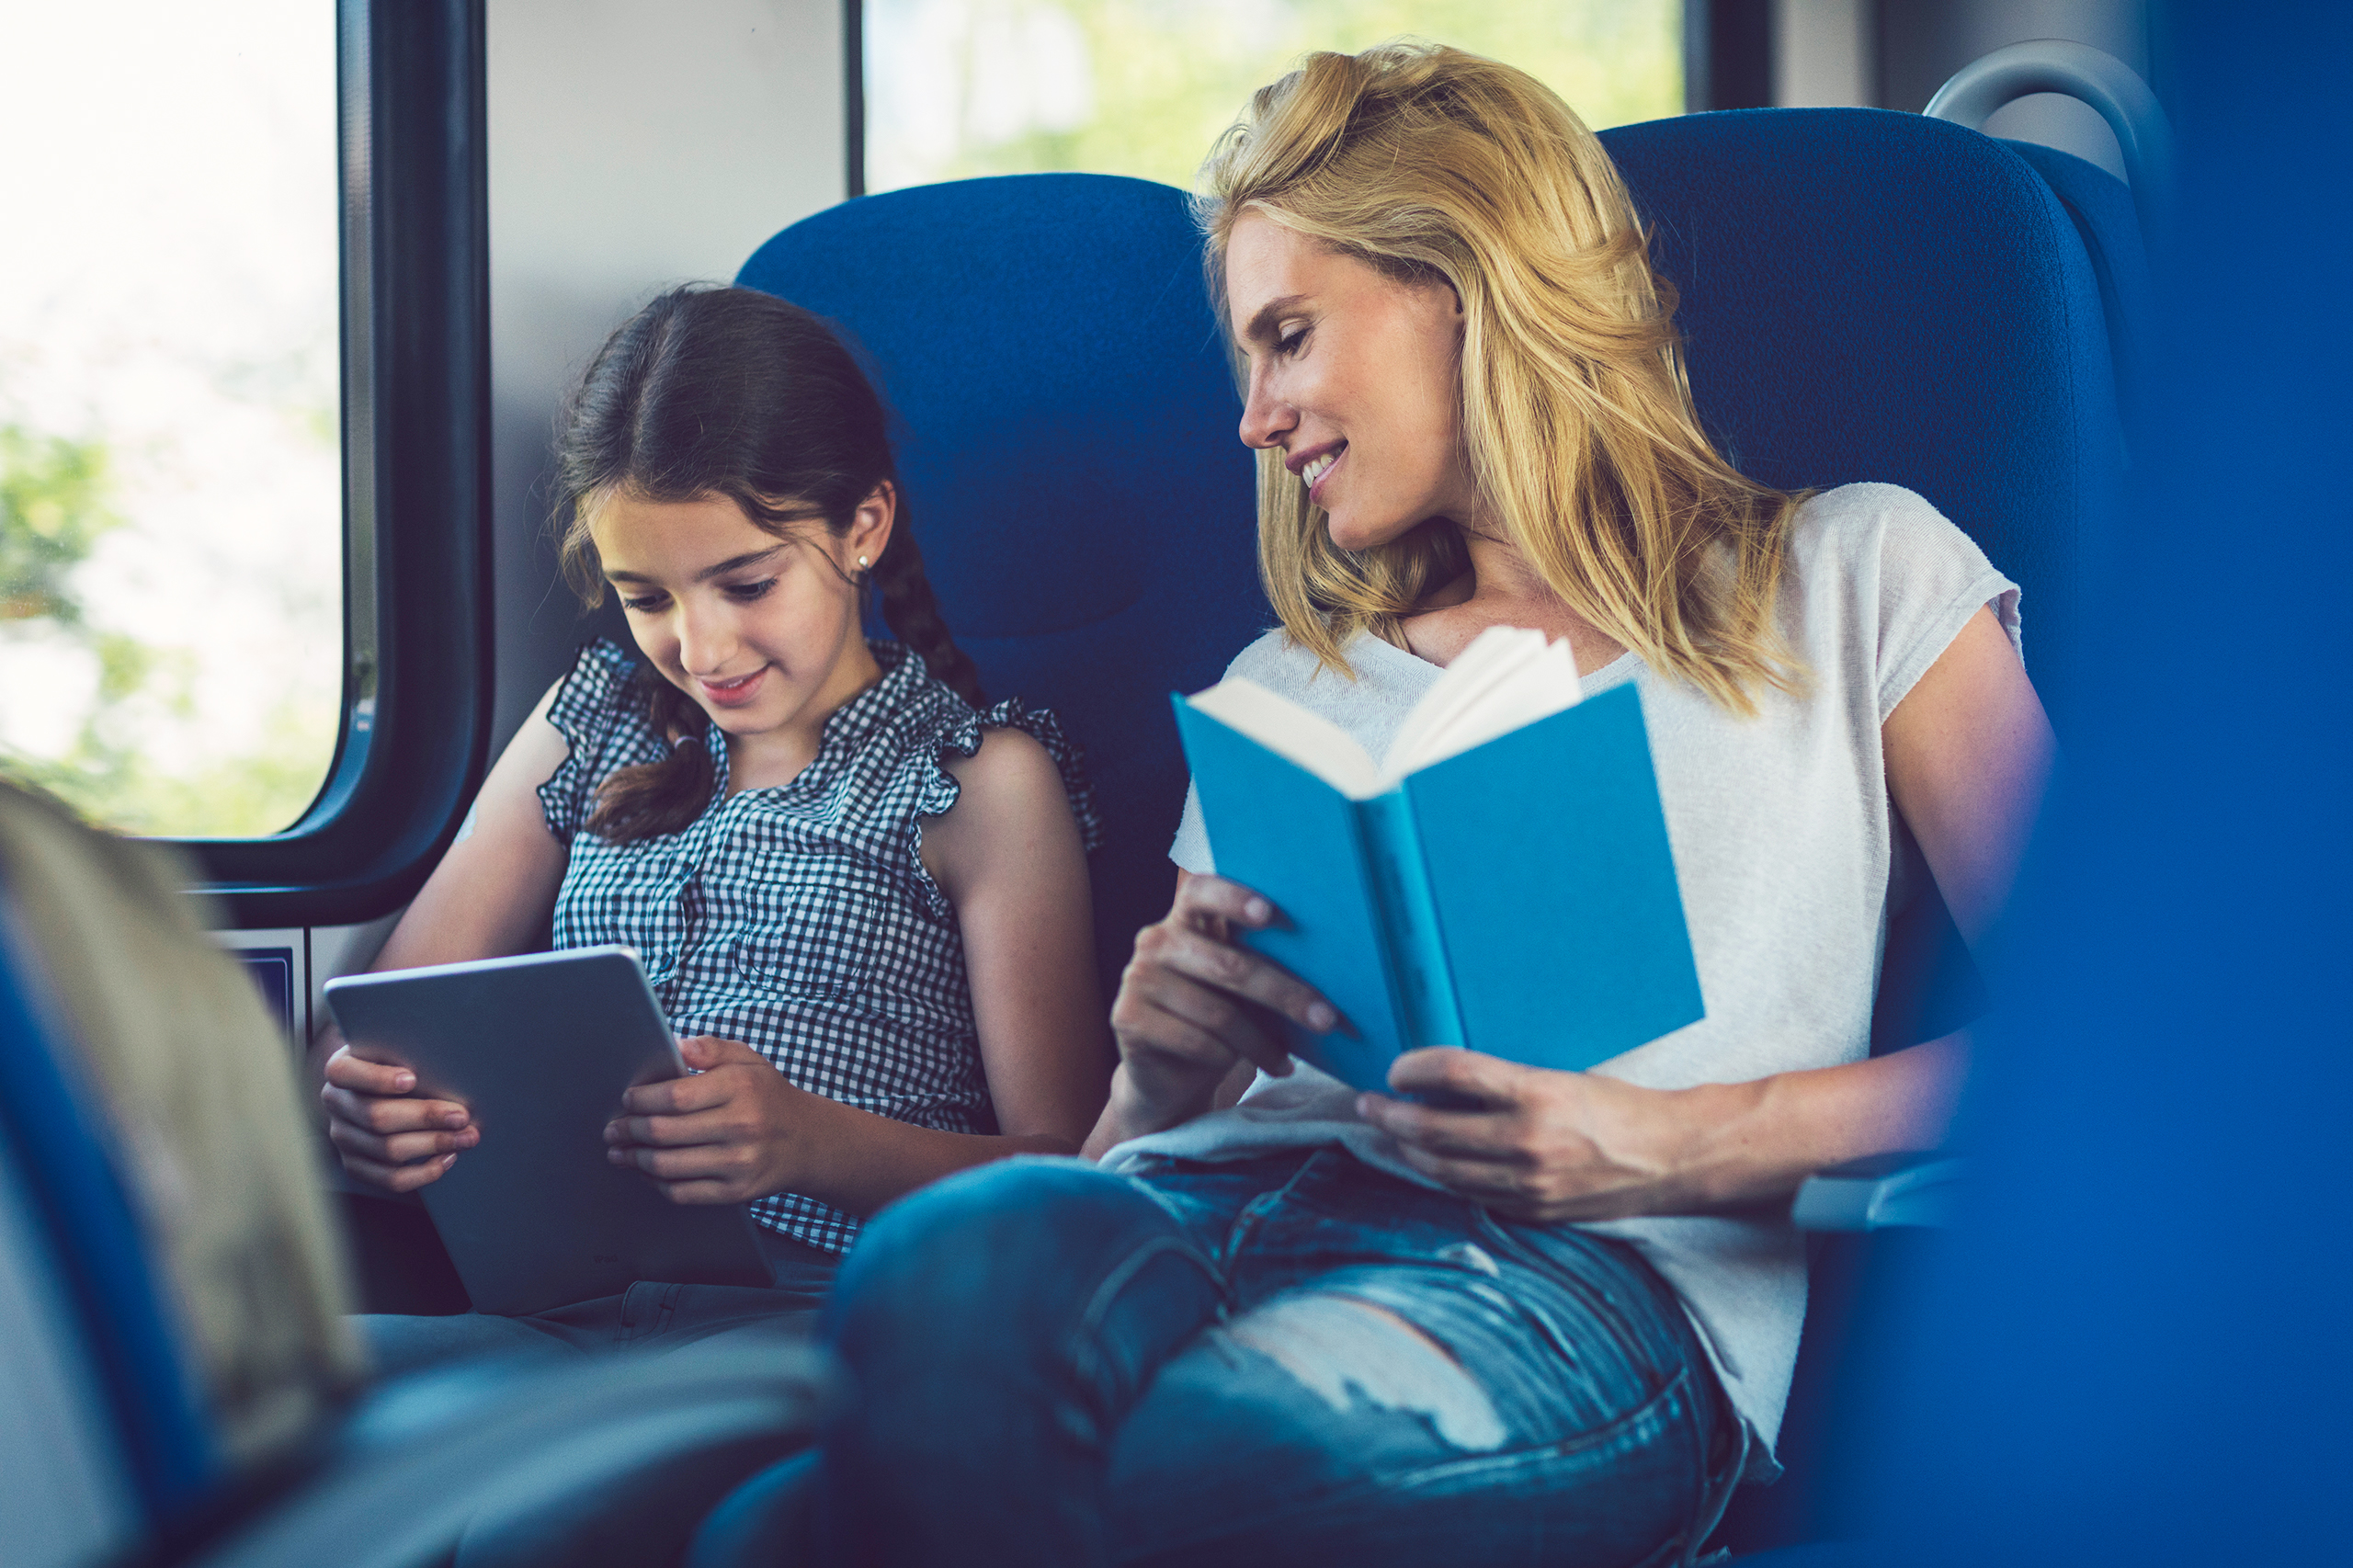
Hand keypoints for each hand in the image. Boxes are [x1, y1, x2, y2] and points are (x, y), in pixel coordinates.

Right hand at [320, 1046, 478, 1192]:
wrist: (381, 1088)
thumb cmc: (398, 1061)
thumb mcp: (397, 1049)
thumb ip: (411, 1054)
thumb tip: (452, 1069)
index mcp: (340, 1070)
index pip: (345, 1073)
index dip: (377, 1079)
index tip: (412, 1079)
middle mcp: (336, 1105)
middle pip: (376, 1117)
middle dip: (426, 1117)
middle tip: (462, 1116)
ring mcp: (343, 1138)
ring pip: (387, 1150)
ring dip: (434, 1145)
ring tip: (467, 1137)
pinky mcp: (356, 1165)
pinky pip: (391, 1179)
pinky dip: (425, 1172)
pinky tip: (449, 1157)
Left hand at [604, 1035, 828, 1204]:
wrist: (809, 1141)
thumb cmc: (769, 1096)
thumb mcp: (749, 1060)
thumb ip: (711, 1048)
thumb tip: (673, 1046)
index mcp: (741, 1087)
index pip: (675, 1096)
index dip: (641, 1100)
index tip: (627, 1100)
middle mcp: (741, 1125)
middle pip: (664, 1132)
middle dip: (629, 1131)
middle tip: (613, 1129)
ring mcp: (739, 1162)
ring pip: (667, 1166)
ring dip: (634, 1160)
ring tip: (620, 1152)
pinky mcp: (736, 1192)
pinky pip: (682, 1192)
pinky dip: (656, 1183)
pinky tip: (646, 1172)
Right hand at [1101, 874, 1341, 1137]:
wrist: (1168, 1077)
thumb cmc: (1217, 1021)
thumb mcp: (1238, 989)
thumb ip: (1260, 965)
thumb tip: (1331, 968)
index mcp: (1185, 920)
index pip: (1203, 891)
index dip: (1236, 898)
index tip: (1272, 914)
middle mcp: (1155, 942)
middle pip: (1230, 966)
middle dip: (1285, 994)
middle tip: (1327, 1018)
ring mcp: (1137, 979)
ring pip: (1218, 1013)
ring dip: (1262, 1043)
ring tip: (1288, 1060)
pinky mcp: (1127, 1019)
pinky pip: (1196, 1041)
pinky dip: (1230, 1059)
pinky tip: (1256, 1068)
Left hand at [1357, 1048, 1749, 1222]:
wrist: (1672, 1158)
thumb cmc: (1619, 1107)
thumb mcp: (1562, 1077)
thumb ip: (1507, 1082)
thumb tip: (1446, 1078)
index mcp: (1537, 1094)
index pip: (1453, 1072)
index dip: (1413, 1068)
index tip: (1394, 1068)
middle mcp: (1527, 1141)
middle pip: (1433, 1127)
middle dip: (1391, 1114)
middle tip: (1368, 1104)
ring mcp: (1528, 1184)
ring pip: (1442, 1168)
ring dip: (1408, 1149)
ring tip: (1391, 1133)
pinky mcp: (1533, 1212)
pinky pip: (1472, 1195)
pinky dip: (1444, 1177)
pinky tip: (1431, 1163)